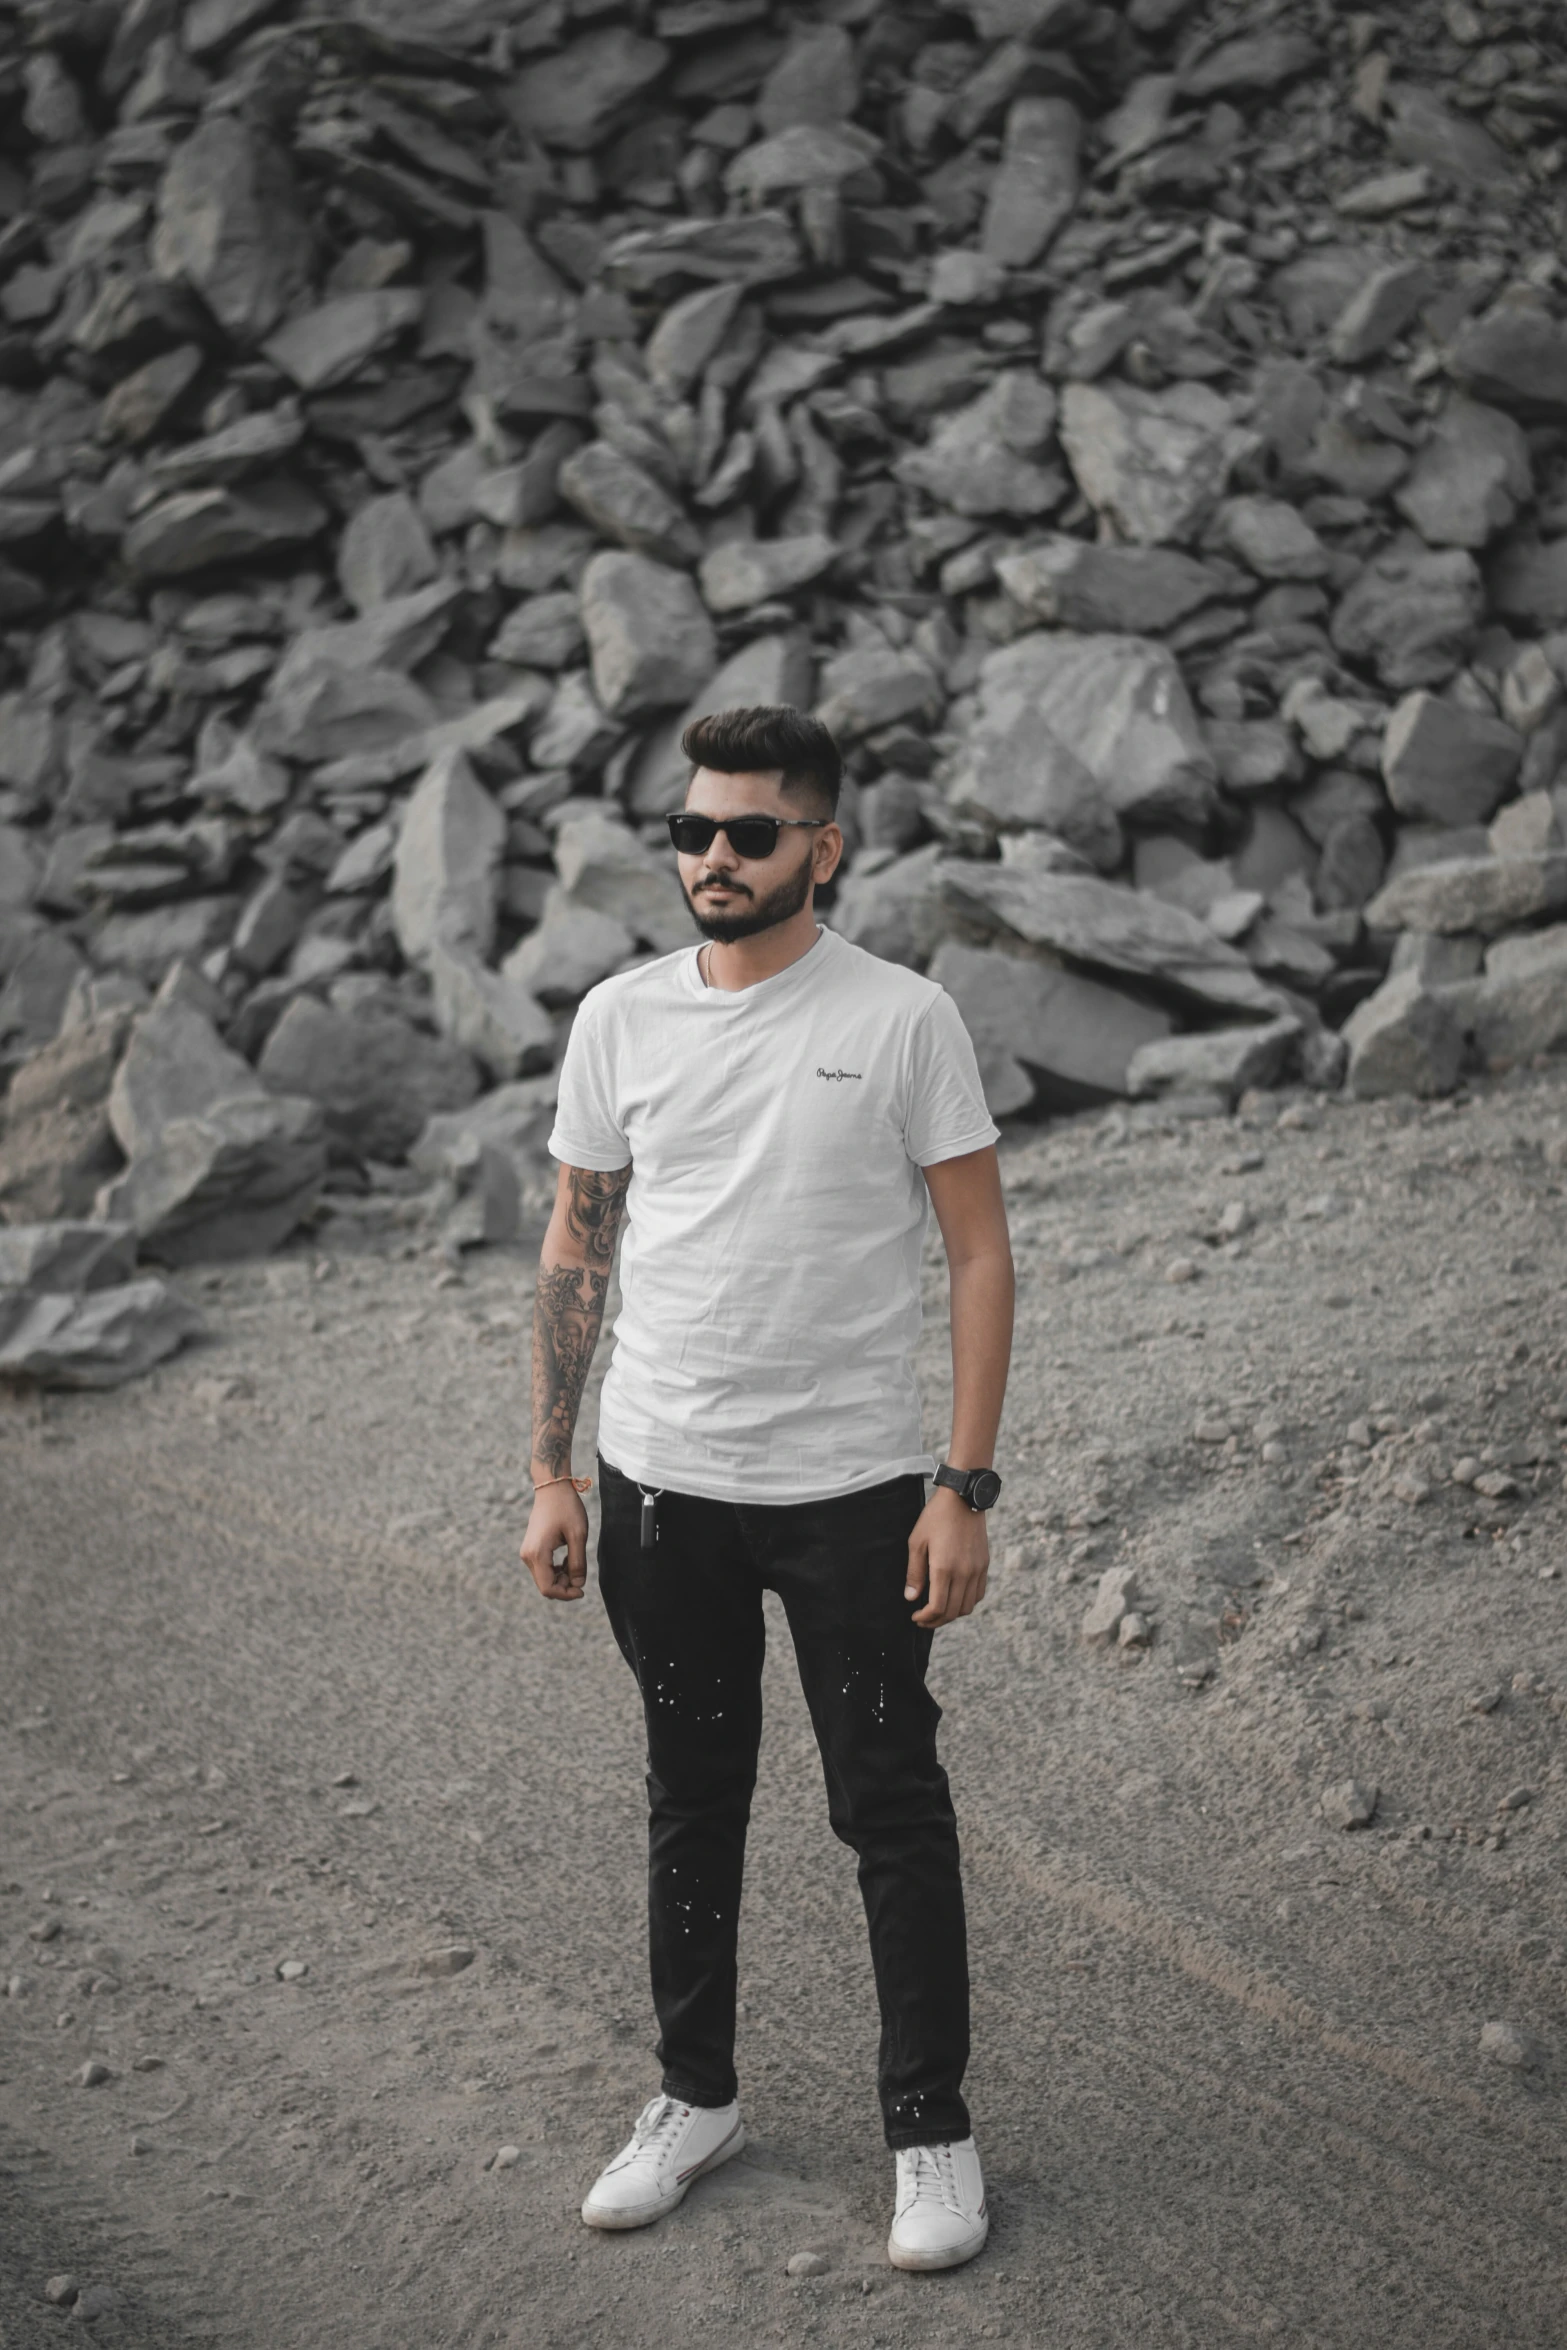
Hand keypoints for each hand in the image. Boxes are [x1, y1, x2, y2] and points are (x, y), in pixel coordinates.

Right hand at [520, 1482, 588, 1601]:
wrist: (552, 1488)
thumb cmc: (566, 1508)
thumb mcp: (578, 1535)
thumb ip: (578, 1563)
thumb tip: (578, 1585)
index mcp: (538, 1553)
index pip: (548, 1588)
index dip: (566, 1595)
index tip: (582, 1591)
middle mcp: (528, 1555)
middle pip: (545, 1585)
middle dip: (564, 1587)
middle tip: (581, 1576)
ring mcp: (527, 1552)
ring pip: (544, 1578)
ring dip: (561, 1578)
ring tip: (575, 1564)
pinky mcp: (531, 1549)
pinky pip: (543, 1568)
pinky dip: (556, 1570)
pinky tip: (568, 1560)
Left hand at [904, 1488, 988, 1628]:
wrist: (963, 1498)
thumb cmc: (936, 1517)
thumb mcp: (917, 1542)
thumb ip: (914, 1573)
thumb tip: (911, 1597)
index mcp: (944, 1568)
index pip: (937, 1608)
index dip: (925, 1618)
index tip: (915, 1617)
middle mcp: (964, 1573)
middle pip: (953, 1612)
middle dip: (936, 1621)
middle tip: (923, 1620)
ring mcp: (977, 1570)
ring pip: (967, 1606)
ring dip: (952, 1614)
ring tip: (938, 1611)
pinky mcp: (984, 1564)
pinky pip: (978, 1594)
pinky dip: (966, 1602)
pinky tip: (954, 1598)